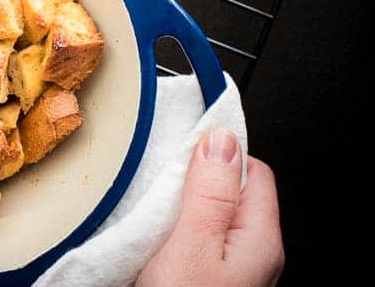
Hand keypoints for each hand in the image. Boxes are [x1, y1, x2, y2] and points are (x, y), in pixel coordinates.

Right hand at [137, 128, 284, 286]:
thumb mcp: (191, 247)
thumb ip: (209, 195)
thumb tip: (222, 140)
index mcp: (260, 240)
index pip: (253, 171)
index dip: (217, 155)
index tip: (181, 153)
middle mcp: (255, 256)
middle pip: (232, 194)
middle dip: (194, 182)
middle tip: (159, 188)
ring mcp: (235, 270)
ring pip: (213, 218)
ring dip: (182, 209)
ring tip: (153, 213)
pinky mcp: (210, 279)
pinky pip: (199, 242)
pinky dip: (176, 233)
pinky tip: (154, 240)